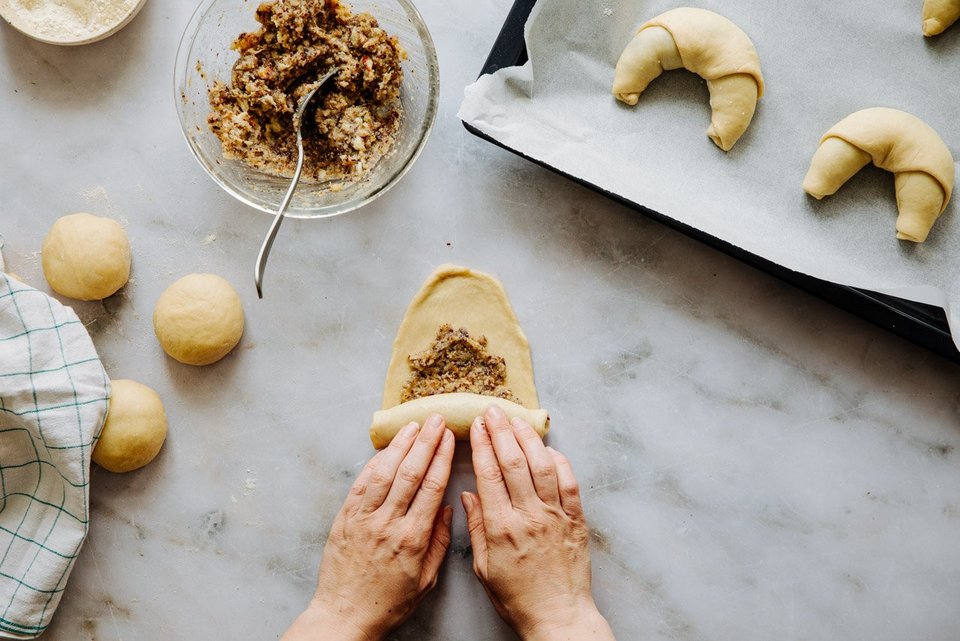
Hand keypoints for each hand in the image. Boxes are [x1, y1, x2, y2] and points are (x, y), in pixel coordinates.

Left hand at [282, 414, 454, 640]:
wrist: (345, 616)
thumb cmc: (388, 603)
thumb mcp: (426, 580)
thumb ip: (438, 542)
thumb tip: (446, 508)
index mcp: (412, 538)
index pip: (431, 487)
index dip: (441, 458)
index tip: (450, 438)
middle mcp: (387, 524)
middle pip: (409, 473)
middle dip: (425, 442)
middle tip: (435, 420)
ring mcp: (363, 519)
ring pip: (384, 472)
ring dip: (400, 445)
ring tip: (413, 425)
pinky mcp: (344, 519)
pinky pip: (361, 484)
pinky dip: (374, 463)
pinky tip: (385, 449)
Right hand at [462, 406, 614, 640]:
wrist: (558, 617)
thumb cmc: (517, 598)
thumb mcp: (484, 568)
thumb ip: (475, 528)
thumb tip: (469, 495)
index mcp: (501, 528)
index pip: (489, 474)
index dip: (482, 445)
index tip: (476, 425)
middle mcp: (529, 516)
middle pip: (514, 462)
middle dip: (501, 431)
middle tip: (493, 410)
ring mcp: (556, 516)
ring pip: (542, 465)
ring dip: (528, 439)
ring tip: (517, 420)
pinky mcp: (576, 520)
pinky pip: (569, 482)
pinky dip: (559, 461)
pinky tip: (547, 449)